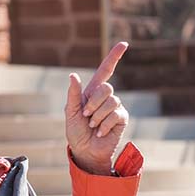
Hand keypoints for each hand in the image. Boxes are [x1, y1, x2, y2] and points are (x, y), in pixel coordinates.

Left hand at [65, 42, 129, 174]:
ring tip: (93, 126)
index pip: (106, 71)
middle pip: (106, 88)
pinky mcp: (122, 118)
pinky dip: (104, 124)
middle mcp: (105, 97)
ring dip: (98, 116)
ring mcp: (115, 107)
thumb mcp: (70, 112)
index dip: (114, 57)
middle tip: (86, 116)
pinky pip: (116, 114)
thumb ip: (73, 94)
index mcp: (91, 92)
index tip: (124, 44)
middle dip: (93, 103)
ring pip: (112, 101)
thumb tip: (73, 76)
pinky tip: (100, 132)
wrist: (85, 150)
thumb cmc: (76, 132)